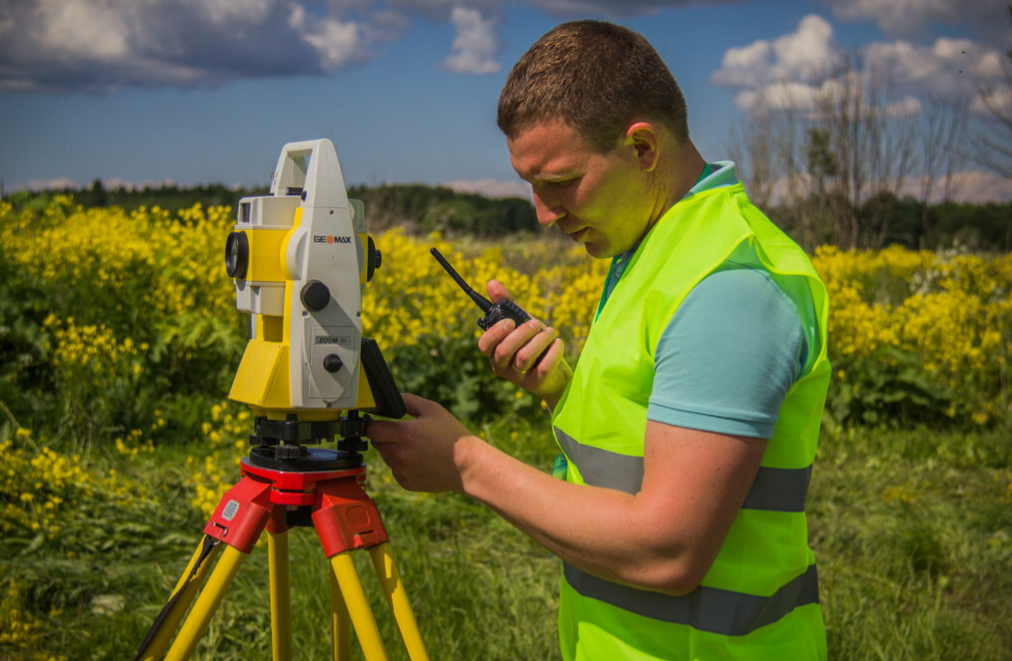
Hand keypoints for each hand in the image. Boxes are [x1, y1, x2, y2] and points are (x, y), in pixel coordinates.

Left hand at [365, 393, 478, 492]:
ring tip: (416, 447)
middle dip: (384, 436)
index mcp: (404, 434)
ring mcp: (402, 471)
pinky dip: (402, 465)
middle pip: (376, 443)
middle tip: (402, 433)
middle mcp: (400, 454)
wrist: (468, 465)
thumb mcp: (432, 409)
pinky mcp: (406, 483)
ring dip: (393, 450)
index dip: (370, 423)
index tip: (372, 420)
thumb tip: (389, 399)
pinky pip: (395, 470)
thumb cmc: (453, 436)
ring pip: (386, 457)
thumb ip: (407, 400)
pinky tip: (419, 460)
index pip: (371, 429)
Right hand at [478, 280, 571, 408]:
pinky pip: (544, 368)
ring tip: (550, 331)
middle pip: (503, 351)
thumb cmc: (535, 345)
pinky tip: (558, 343)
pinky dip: (553, 351)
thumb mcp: (522, 323)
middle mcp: (503, 368)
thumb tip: (491, 283)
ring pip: (524, 358)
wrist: (556, 372)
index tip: (510, 321)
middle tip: (536, 323)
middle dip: (522, 332)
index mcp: (495, 352)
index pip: (484, 346)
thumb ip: (507, 305)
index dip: (495, 332)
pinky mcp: (537, 384)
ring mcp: (519, 378)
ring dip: (540, 339)